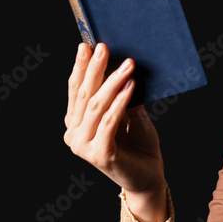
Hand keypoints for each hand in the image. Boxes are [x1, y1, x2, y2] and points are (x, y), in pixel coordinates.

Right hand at [63, 43, 166, 221]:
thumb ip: (122, 96)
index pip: (76, 90)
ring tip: (128, 65)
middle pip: (84, 95)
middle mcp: (73, 134)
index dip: (82, 67)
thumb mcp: (131, 115)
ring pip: (96, 106)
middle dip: (95, 68)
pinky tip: (131, 86)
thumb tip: (122, 64)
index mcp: (75, 123)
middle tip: (105, 47)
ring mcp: (83, 146)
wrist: (149, 177)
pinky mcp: (99, 155)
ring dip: (112, 82)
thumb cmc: (139, 145)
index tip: (89, 44)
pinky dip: (120, 102)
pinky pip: (109, 122)